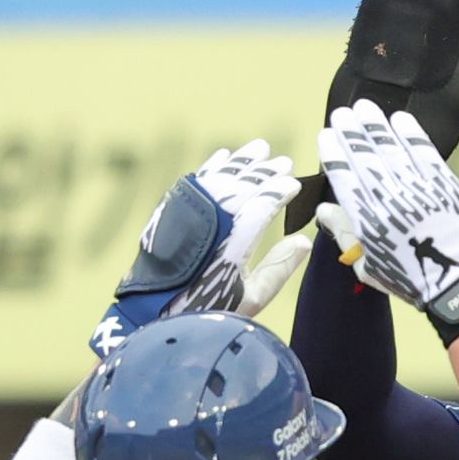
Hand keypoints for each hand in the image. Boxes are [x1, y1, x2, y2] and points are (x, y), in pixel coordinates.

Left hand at [89, 140, 306, 358]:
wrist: (155, 310)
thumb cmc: (208, 309)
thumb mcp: (251, 298)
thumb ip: (279, 268)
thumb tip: (303, 240)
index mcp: (235, 245)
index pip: (263, 206)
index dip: (280, 191)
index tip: (295, 184)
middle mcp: (212, 224)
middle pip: (243, 185)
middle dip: (265, 171)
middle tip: (283, 161)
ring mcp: (191, 214)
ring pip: (220, 177)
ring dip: (241, 162)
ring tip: (260, 149)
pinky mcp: (173, 210)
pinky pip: (196, 180)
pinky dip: (212, 166)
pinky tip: (225, 156)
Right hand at [316, 100, 458, 329]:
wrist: (457, 283)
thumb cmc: (408, 278)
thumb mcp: (367, 266)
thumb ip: (345, 233)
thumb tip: (323, 208)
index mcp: (368, 221)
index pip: (344, 177)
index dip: (333, 153)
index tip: (326, 135)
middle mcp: (391, 200)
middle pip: (365, 157)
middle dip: (351, 132)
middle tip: (341, 113)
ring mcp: (419, 189)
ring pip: (392, 149)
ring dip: (376, 126)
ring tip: (365, 108)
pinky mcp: (443, 184)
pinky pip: (424, 152)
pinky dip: (411, 134)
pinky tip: (399, 120)